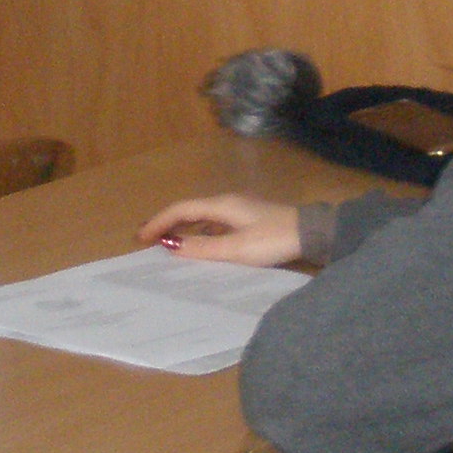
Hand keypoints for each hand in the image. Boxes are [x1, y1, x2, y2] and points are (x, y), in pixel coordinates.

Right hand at [136, 194, 303, 266]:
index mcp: (221, 205)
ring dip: (182, 230)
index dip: (158, 222)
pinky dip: (199, 235)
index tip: (140, 238)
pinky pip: (214, 226)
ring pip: (201, 219)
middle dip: (166, 224)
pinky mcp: (248, 221)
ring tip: (168, 247)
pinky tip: (199, 249)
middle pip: (188, 211)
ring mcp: (238, 211)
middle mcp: (227, 204)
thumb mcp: (237, 249)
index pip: (180, 210)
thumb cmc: (274, 239)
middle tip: (147, 241)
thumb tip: (171, 246)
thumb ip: (203, 248)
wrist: (313, 234)